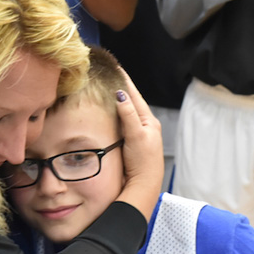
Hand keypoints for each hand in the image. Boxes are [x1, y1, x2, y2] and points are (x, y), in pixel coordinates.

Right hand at [114, 68, 162, 221]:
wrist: (143, 186)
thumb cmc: (143, 162)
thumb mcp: (136, 135)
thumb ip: (129, 115)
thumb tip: (121, 94)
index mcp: (148, 121)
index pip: (135, 95)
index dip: (124, 81)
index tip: (116, 68)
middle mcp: (144, 126)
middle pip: (130, 102)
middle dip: (119, 89)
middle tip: (107, 76)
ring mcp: (137, 135)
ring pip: (125, 113)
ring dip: (116, 102)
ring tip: (105, 89)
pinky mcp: (130, 143)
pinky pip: (121, 124)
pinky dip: (114, 116)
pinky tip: (107, 114)